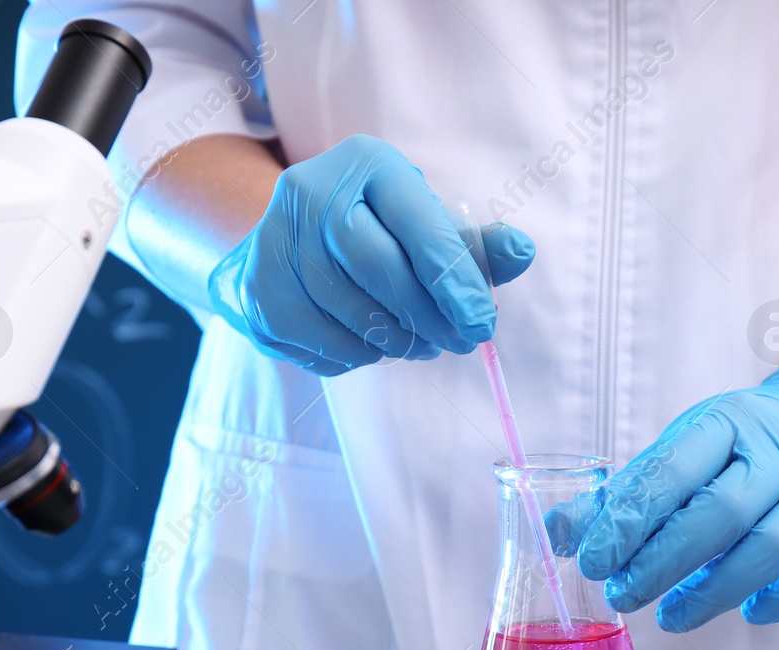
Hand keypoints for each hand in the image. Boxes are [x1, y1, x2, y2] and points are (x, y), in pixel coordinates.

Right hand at [206, 134, 534, 374]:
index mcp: (367, 164)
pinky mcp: (256, 292)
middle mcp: (311, 192)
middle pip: (381, 272)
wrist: (284, 237)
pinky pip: (322, 344)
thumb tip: (521, 252)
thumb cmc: (375, 230)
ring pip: (352, 316)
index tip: (483, 325)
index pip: (419, 227)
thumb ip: (473, 244)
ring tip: (418, 343)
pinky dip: (358, 356)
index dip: (456, 282)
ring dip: (398, 343)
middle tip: (457, 342)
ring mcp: (273, 241)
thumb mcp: (425, 222)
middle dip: (429, 318)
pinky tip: (371, 343)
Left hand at [568, 314, 778, 631]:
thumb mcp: (677, 453)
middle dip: (666, 562)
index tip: (594, 562)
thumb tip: (557, 535)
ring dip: (718, 590)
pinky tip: (751, 612)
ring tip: (672, 616)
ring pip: (778, 543)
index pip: (674, 470)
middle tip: (625, 596)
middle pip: (725, 510)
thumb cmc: (734, 450)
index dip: (629, 520)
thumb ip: (620, 496)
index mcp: (726, 422)